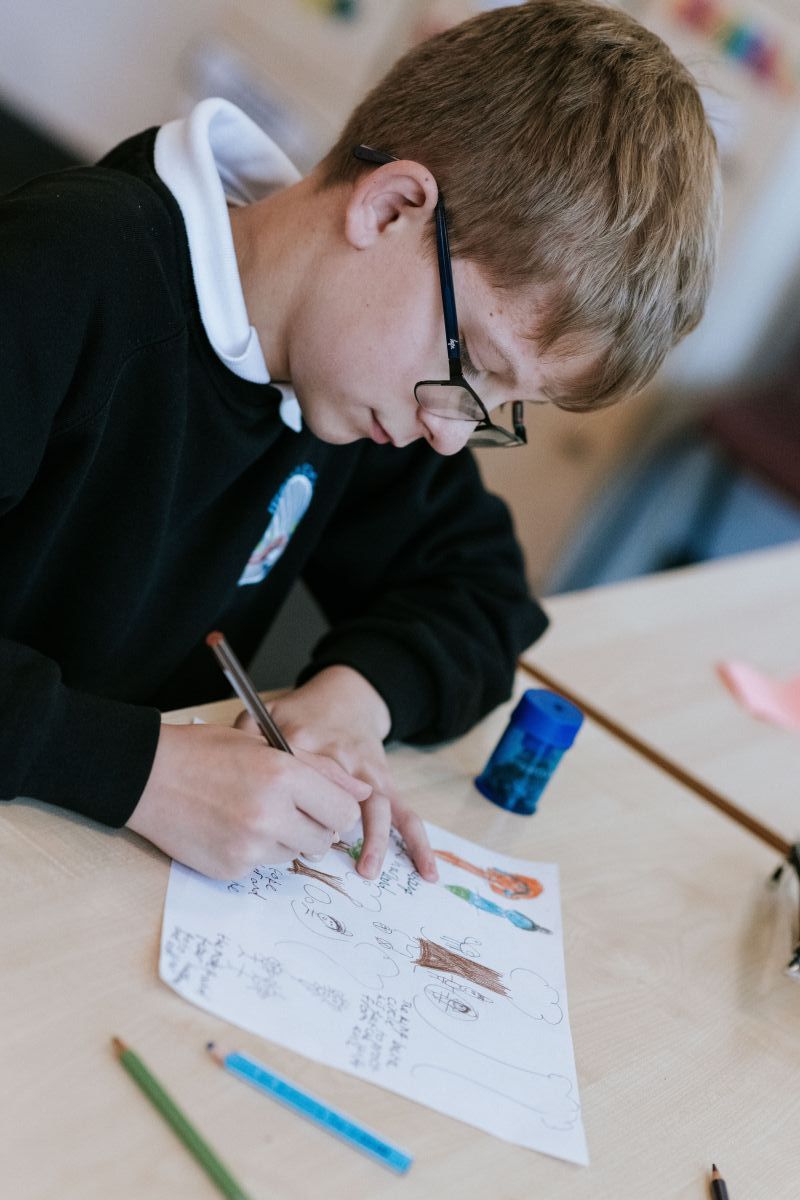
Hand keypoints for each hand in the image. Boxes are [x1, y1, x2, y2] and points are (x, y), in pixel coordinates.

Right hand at [126, 721, 369, 878]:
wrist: (147, 776)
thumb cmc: (207, 753)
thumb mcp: (267, 744)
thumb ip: (321, 769)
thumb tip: (363, 791)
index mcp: (284, 775)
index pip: (345, 812)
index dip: (337, 808)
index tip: (324, 803)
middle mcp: (270, 814)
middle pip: (324, 839)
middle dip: (314, 825)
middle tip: (287, 807)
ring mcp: (249, 846)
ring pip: (295, 854)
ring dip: (284, 838)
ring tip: (252, 811)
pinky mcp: (231, 869)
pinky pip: (263, 865)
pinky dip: (254, 850)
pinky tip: (230, 826)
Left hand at [239, 667, 437, 883]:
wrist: (346, 697)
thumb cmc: (301, 712)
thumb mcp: (266, 712)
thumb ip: (245, 733)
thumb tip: (230, 759)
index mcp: (307, 742)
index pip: (295, 777)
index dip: (284, 804)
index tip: (272, 826)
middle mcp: (342, 758)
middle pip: (336, 796)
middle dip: (325, 826)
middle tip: (311, 853)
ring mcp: (367, 771)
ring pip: (377, 806)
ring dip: (375, 839)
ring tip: (368, 871)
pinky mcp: (384, 781)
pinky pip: (406, 813)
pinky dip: (419, 843)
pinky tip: (426, 870)